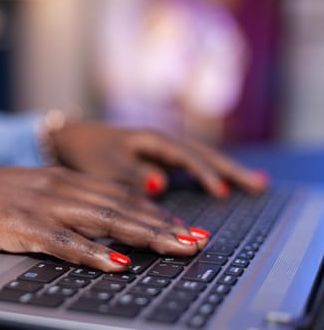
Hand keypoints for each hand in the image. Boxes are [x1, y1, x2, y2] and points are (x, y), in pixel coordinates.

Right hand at [0, 164, 210, 271]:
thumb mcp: (26, 196)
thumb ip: (59, 208)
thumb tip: (92, 230)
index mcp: (60, 180)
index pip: (119, 195)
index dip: (155, 212)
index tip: (185, 227)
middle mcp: (57, 187)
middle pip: (121, 206)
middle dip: (164, 225)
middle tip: (199, 239)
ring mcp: (38, 204)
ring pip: (103, 219)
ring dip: (143, 235)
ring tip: (177, 248)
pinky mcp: (17, 223)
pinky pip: (62, 241)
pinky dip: (92, 253)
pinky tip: (116, 265)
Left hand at [51, 122, 268, 197]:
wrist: (70, 138)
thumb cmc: (85, 151)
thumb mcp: (103, 165)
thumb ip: (131, 175)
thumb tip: (162, 184)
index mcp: (151, 139)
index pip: (186, 155)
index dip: (204, 173)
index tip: (221, 191)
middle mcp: (160, 142)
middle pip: (203, 153)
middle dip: (230, 168)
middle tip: (259, 184)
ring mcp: (160, 150)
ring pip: (199, 158)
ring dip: (224, 170)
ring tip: (253, 183)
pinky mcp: (155, 159)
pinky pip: (188, 166)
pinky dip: (206, 174)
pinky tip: (218, 183)